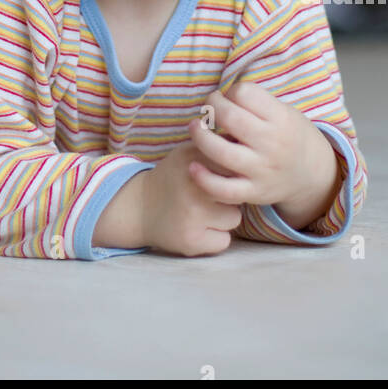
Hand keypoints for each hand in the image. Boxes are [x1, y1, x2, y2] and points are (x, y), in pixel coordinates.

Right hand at [141, 140, 243, 257]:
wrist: (138, 208)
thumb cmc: (174, 179)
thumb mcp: (187, 154)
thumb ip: (215, 149)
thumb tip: (249, 147)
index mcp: (192, 157)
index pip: (233, 163)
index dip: (232, 172)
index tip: (223, 175)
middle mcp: (192, 184)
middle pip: (238, 189)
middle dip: (230, 194)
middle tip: (211, 196)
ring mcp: (192, 213)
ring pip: (234, 217)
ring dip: (223, 218)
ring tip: (203, 213)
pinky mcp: (191, 240)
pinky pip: (224, 241)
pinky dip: (214, 238)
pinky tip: (198, 230)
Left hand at [187, 81, 331, 212]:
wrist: (311, 174)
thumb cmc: (288, 135)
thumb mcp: (284, 111)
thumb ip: (256, 104)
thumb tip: (220, 98)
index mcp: (280, 118)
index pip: (244, 93)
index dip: (230, 91)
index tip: (229, 97)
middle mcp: (272, 144)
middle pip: (230, 118)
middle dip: (211, 107)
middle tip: (209, 109)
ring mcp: (262, 170)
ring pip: (221, 153)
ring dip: (200, 137)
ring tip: (195, 128)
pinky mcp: (254, 193)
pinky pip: (224, 190)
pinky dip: (204, 179)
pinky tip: (193, 166)